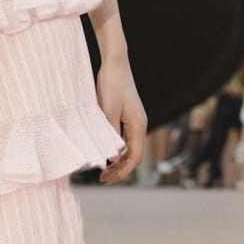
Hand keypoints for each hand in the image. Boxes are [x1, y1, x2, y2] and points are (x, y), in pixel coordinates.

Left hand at [95, 57, 147, 184]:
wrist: (115, 63)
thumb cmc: (111, 84)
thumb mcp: (107, 111)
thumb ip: (110, 135)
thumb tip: (112, 158)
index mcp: (138, 125)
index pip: (135, 157)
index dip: (123, 172)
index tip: (108, 179)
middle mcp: (140, 125)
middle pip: (133, 156)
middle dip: (120, 170)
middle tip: (103, 180)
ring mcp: (135, 121)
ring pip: (129, 148)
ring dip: (117, 161)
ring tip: (103, 171)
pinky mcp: (128, 116)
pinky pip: (124, 139)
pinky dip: (116, 150)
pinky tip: (104, 153)